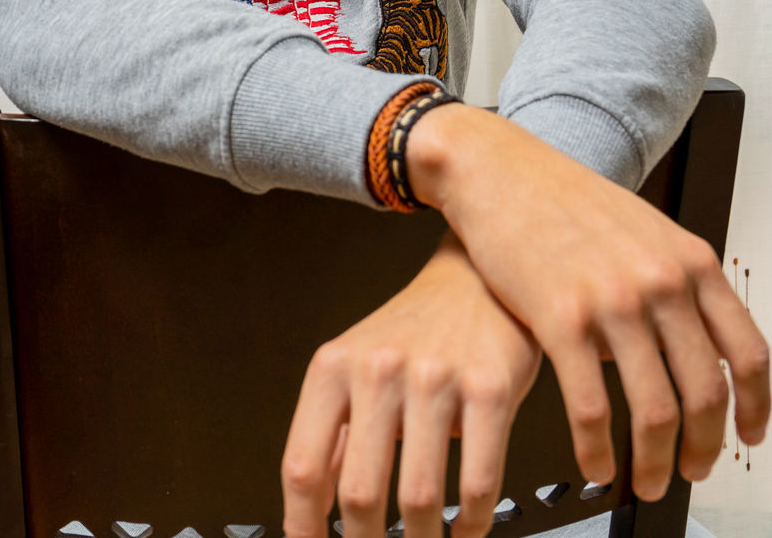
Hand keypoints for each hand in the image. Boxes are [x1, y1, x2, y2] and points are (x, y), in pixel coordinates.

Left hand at [281, 231, 540, 537]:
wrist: (476, 278)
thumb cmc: (416, 328)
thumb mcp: (358, 365)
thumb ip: (335, 432)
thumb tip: (312, 509)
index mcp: (335, 366)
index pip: (302, 467)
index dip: (302, 528)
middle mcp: (380, 368)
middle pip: (359, 493)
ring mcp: (435, 378)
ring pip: (418, 498)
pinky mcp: (489, 388)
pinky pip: (477, 483)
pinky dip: (471, 525)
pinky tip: (465, 528)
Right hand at [407, 104, 770, 500]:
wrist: (500, 171)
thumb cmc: (563, 199)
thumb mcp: (643, 228)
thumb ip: (676, 280)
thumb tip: (697, 346)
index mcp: (689, 260)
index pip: (748, 352)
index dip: (754, 407)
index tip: (747, 435)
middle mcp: (659, 281)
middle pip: (705, 392)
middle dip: (705, 448)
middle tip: (693, 470)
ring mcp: (612, 300)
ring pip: (655, 411)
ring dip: (657, 462)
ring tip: (647, 480)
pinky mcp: (560, 318)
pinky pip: (591, 407)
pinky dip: (598, 450)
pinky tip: (595, 461)